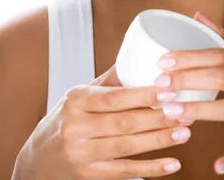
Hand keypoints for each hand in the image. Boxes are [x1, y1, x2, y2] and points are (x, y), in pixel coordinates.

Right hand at [16, 64, 193, 179]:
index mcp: (76, 101)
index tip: (169, 90)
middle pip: (124, 123)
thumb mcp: (78, 98)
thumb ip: (108, 82)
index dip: (144, 95)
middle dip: (158, 117)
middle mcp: (75, 127)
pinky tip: (173, 163)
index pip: (114, 97)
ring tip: (185, 132)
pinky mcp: (90, 175)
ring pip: (127, 147)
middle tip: (185, 110)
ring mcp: (82, 154)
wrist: (39, 158)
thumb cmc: (66, 120)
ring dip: (159, 140)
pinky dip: (151, 169)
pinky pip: (125, 172)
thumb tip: (139, 55)